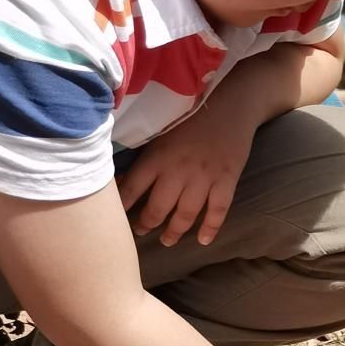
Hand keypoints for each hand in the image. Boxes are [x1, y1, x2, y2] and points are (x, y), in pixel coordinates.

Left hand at [119, 95, 254, 247]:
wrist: (230, 105)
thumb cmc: (190, 116)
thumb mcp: (160, 133)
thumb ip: (144, 158)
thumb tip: (121, 181)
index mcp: (157, 157)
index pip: (132, 189)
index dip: (122, 208)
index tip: (114, 220)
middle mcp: (177, 171)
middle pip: (157, 208)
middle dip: (146, 224)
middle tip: (141, 231)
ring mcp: (204, 178)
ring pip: (185, 215)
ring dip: (174, 231)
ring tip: (167, 240)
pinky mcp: (226, 180)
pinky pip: (217, 211)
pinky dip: (210, 228)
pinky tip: (204, 240)